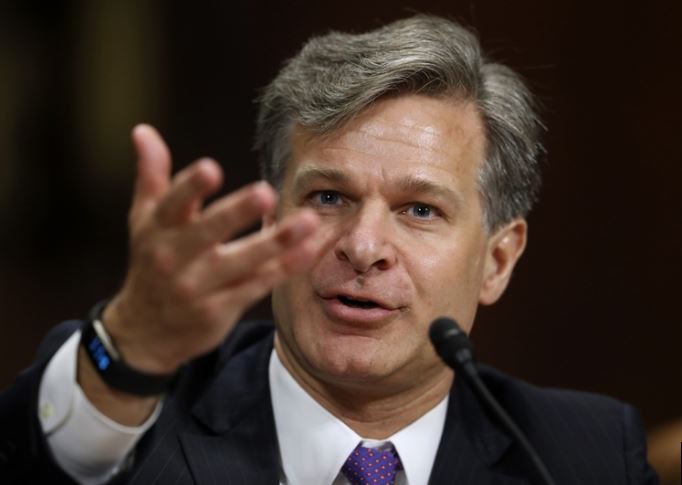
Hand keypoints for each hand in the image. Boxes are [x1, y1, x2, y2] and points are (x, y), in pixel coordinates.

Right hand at [101, 124, 318, 373]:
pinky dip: (282, 269)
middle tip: (266, 193)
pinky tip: (307, 251)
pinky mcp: (220, 310)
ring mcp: (198, 288)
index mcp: (158, 230)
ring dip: (276, 243)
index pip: (172, 204)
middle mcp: (174, 259)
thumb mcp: (144, 220)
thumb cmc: (151, 263)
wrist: (145, 332)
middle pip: (207, 233)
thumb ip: (151, 176)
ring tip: (308, 221)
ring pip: (241, 262)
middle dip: (236, 213)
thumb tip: (142, 130)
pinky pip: (256, 286)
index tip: (211, 168)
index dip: (190, 187)